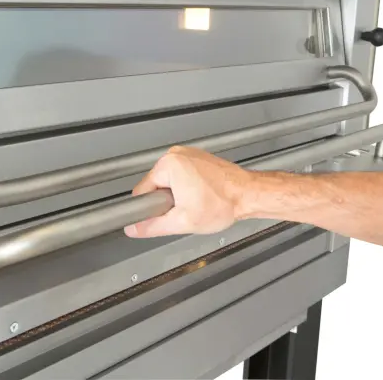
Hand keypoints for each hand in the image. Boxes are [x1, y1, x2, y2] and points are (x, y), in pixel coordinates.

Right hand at [124, 146, 252, 237]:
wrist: (248, 195)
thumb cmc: (224, 203)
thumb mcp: (182, 222)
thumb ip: (152, 226)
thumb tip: (134, 229)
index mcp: (169, 164)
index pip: (142, 191)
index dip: (151, 208)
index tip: (167, 213)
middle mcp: (176, 154)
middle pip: (155, 186)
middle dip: (166, 201)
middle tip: (186, 209)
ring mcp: (187, 154)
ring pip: (168, 182)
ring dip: (177, 195)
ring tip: (195, 201)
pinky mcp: (196, 158)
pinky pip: (180, 176)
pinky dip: (186, 188)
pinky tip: (200, 195)